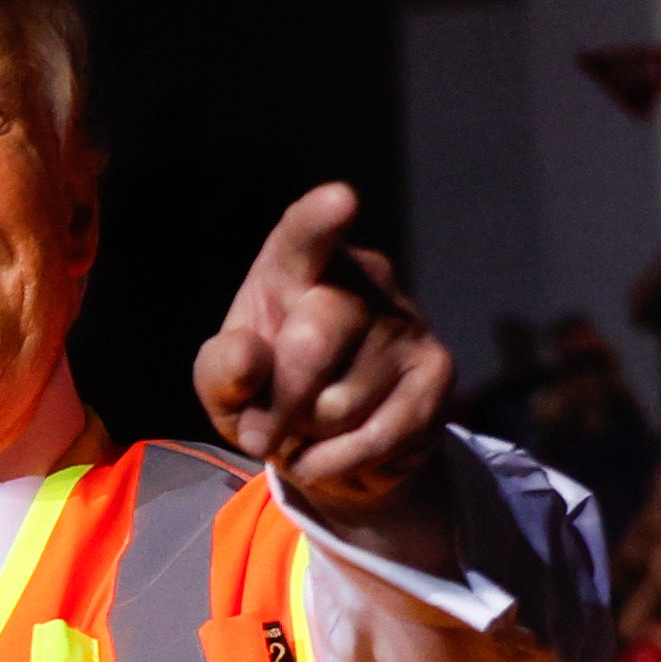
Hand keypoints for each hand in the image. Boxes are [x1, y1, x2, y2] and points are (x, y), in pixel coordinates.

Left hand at [199, 183, 457, 559]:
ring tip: (308, 429)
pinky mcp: (438, 372)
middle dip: (279, 402)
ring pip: (342, 400)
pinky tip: (331, 454)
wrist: (329, 450)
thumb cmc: (266, 396)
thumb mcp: (224, 387)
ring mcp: (407, 322)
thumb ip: (222, 369)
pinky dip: (337, 462)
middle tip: (259, 434)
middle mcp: (362, 280)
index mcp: (296, 267)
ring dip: (309, 436)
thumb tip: (249, 361)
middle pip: (315, 340)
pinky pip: (377, 435)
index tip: (340, 200)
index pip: (303, 238)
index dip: (319, 221)